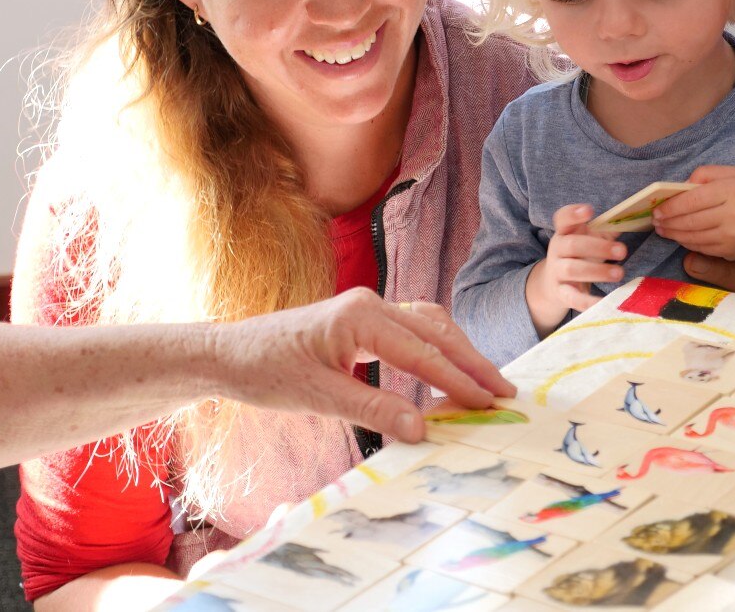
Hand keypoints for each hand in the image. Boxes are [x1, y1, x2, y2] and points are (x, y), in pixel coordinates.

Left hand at [210, 288, 514, 441]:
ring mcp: (367, 309)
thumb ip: (372, 409)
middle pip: (436, 331)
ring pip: (428, 326)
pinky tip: (447, 368)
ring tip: (485, 382)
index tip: (490, 403)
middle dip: (472, 361)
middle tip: (505, 392)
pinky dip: (436, 348)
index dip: (459, 380)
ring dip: (458, 352)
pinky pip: (411, 329)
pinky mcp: (362, 321)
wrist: (229, 354)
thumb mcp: (317, 396)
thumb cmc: (266, 372)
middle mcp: (370, 304)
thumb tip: (421, 428)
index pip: (423, 352)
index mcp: (361, 316)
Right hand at [525, 204, 625, 334]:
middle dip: (598, 247)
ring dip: (597, 271)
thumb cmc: (578, 256)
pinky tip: (604, 302)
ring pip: (572, 269)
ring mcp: (557, 272)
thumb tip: (630, 219)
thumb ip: (605, 230)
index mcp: (564, 232)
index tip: (589, 210)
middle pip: (572, 245)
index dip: (573, 213)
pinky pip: (572, 297)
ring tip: (619, 273)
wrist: (552, 284)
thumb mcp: (588, 240)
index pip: (562, 218)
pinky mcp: (561, 293)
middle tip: (623, 251)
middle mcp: (557, 250)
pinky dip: (587, 301)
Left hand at [653, 167, 734, 284]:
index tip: (657, 209)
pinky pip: (701, 248)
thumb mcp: (733, 174)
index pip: (693, 198)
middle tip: (655, 221)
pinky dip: (687, 242)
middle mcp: (733, 214)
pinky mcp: (731, 251)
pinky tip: (679, 237)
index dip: (671, 206)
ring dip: (674, 234)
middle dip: (669, 222)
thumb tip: (679, 187)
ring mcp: (732, 236)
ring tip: (663, 230)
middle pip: (690, 220)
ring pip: (693, 236)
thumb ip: (705, 174)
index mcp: (732, 190)